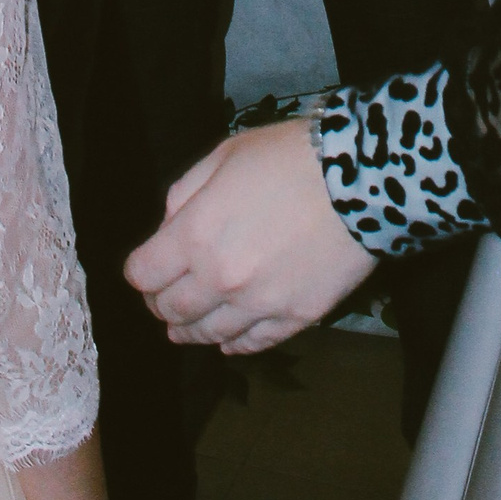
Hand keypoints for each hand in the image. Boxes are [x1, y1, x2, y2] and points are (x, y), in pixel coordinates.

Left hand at [125, 121, 372, 354]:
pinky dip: (234, 345)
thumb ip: (186, 192)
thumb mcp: (226, 154)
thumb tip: (169, 226)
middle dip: (160, 304)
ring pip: (208, 335)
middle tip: (162, 299)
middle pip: (171, 310)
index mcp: (196, 235)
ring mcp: (258, 305)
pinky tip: (228, 341)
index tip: (144, 268)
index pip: (144, 274)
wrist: (360, 180)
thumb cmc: (288, 156)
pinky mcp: (294, 319)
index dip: (140, 272)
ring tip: (185, 329)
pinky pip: (252, 345)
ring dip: (190, 331)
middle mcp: (219, 280)